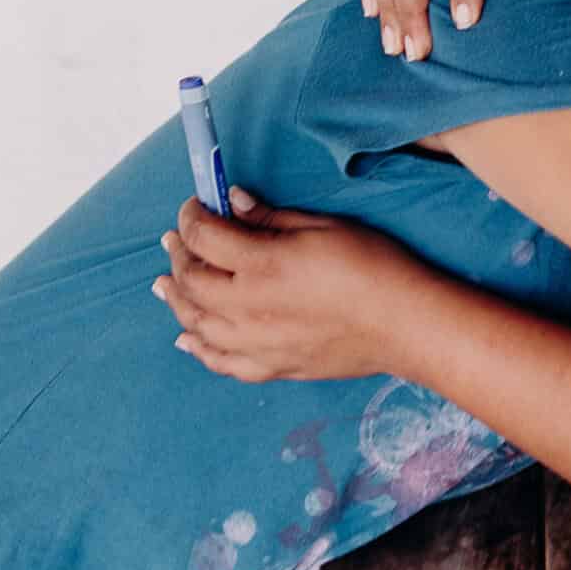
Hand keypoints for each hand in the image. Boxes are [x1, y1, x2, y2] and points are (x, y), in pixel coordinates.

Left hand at [155, 191, 433, 382]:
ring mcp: (256, 343)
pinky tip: (187, 338)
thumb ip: (271, 219)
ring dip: (177, 300)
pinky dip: (198, 348)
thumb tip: (234, 202)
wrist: (404, 324)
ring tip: (166, 285)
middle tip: (175, 240)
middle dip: (179, 255)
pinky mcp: (271, 367)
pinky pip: (220, 362)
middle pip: (192, 281)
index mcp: (262, 265)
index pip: (204, 237)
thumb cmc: (372, 267)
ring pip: (196, 323)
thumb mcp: (323, 227)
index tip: (194, 206)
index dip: (191, 216)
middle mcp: (248, 307)